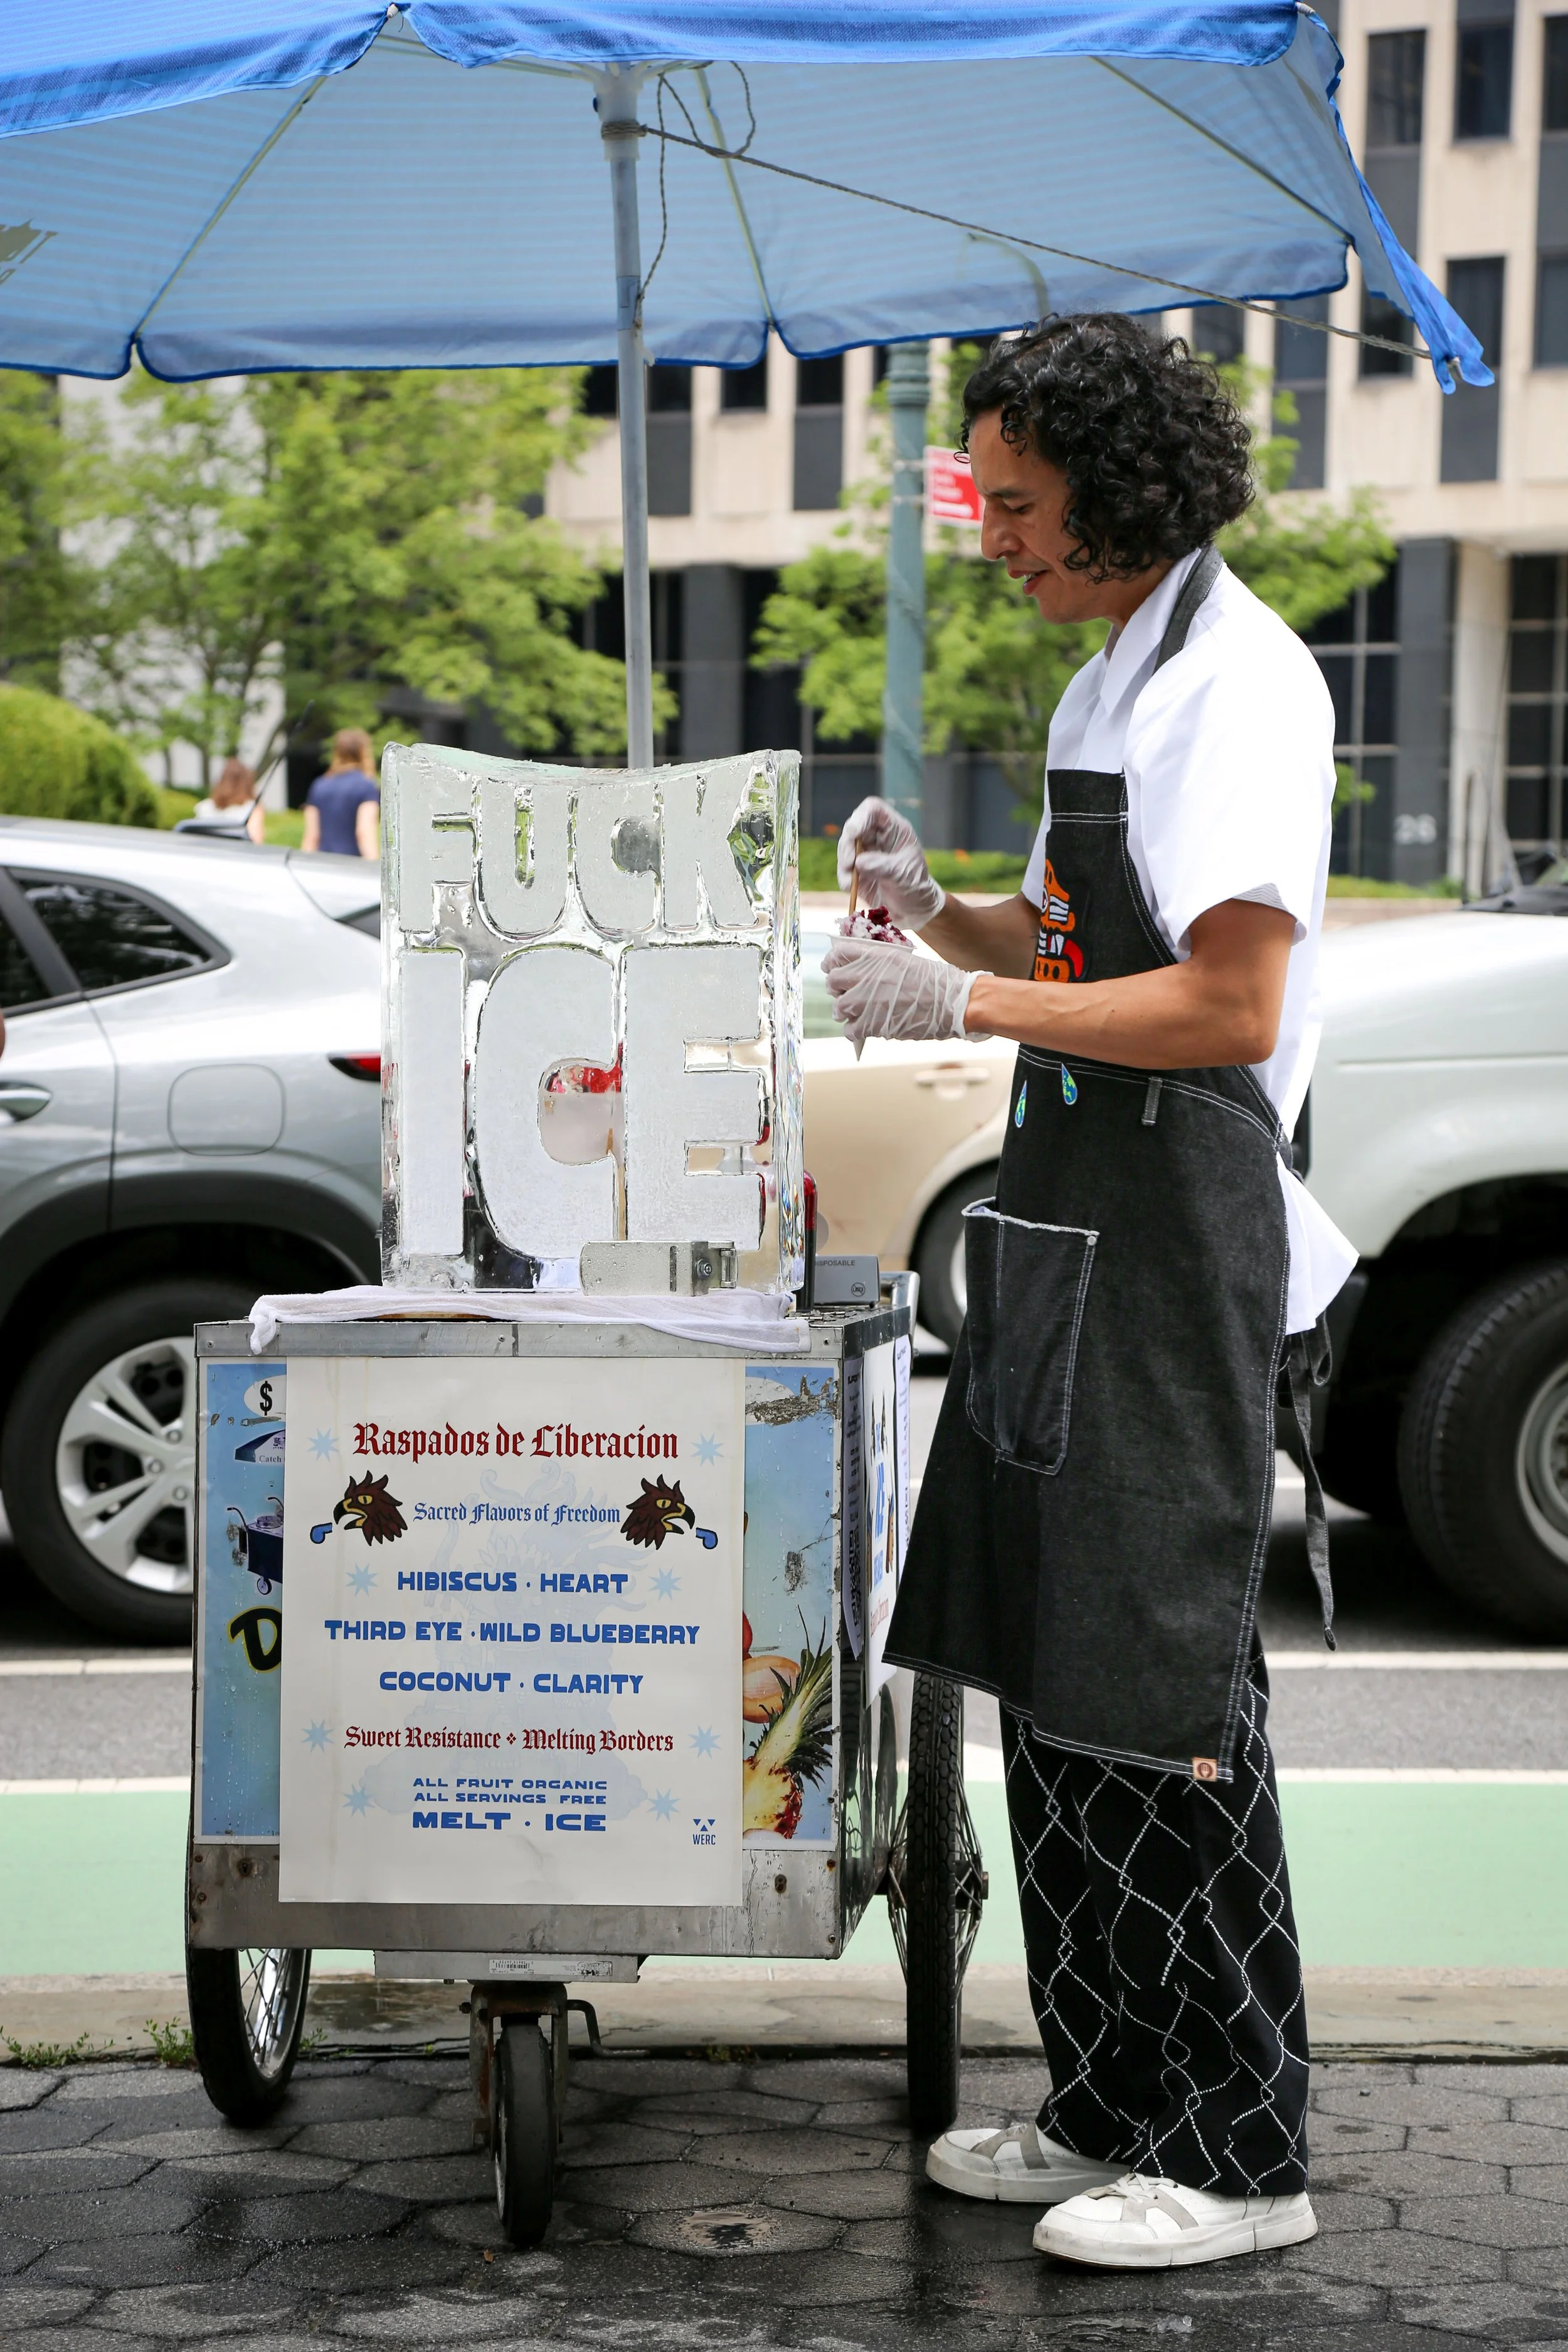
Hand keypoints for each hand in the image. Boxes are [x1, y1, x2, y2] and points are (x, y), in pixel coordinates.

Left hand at [822, 936, 989, 1049]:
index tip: (834, 968)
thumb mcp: (905, 960)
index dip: (833, 962)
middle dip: (837, 989)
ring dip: (844, 1011)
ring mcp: (866, 1000)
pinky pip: (848, 1029)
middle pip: (833, 980)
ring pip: (838, 1007)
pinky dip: (854, 1031)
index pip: (838, 954)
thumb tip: (860, 970)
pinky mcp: (871, 1024)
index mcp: (877, 955)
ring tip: (855, 1013)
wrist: (954, 1003)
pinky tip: (864, 1028)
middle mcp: (867, 975)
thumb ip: (879, 962)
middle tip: (845, 994)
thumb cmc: (936, 982)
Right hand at [836, 797, 944, 929]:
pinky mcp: (858, 870)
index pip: (873, 810)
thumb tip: (859, 862)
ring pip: (845, 847)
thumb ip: (883, 867)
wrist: (914, 911)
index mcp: (894, 830)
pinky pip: (844, 869)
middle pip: (853, 827)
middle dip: (847, 844)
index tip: (854, 833)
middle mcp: (878, 837)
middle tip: (849, 863)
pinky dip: (844, 878)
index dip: (861, 816)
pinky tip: (852, 888)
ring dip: (844, 863)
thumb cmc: (917, 888)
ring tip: (852, 881)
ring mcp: (866, 853)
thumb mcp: (904, 876)